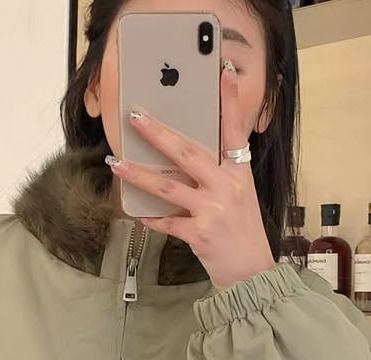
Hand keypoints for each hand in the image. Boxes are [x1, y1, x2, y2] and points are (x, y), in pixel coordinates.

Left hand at [107, 59, 274, 290]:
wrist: (253, 274)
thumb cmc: (244, 235)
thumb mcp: (240, 198)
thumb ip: (220, 177)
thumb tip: (187, 160)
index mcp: (239, 175)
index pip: (233, 131)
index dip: (228, 102)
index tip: (223, 73)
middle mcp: (226, 188)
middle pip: (188, 152)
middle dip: (159, 133)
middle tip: (136, 117)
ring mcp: (212, 210)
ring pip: (168, 186)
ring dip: (139, 174)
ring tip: (117, 163)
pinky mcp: (199, 234)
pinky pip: (168, 222)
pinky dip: (152, 219)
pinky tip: (139, 215)